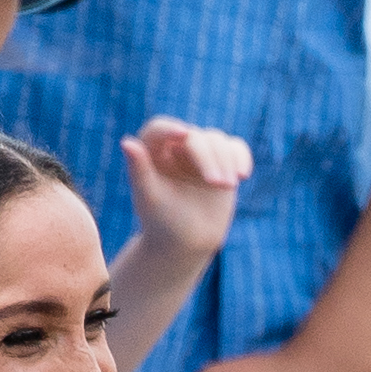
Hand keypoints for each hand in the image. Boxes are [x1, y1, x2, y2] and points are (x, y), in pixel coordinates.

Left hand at [121, 116, 253, 263]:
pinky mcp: (223, 161)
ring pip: (217, 140)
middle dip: (208, 157)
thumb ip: (139, 169)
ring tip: (228, 185)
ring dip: (226, 160)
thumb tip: (127, 142)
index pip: (160, 129)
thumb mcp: (149, 197)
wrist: (187, 242)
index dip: (170, 129)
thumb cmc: (162, 221)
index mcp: (152, 150)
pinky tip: (243, 175)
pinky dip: (241, 157)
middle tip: (216, 183)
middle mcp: (177, 146)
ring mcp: (202, 153)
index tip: (183, 134)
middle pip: (195, 137)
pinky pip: (235, 148)